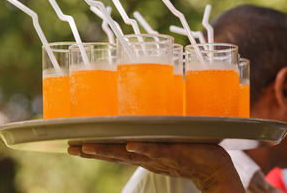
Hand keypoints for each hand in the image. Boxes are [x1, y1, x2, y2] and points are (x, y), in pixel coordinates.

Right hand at [68, 143, 243, 192]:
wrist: (215, 167)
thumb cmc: (190, 152)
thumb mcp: (166, 143)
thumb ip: (153, 136)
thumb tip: (141, 120)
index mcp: (144, 153)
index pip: (115, 150)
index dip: (95, 148)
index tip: (74, 144)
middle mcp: (148, 157)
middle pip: (116, 154)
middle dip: (93, 151)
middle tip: (71, 147)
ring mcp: (160, 156)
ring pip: (131, 154)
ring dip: (110, 151)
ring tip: (90, 147)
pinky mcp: (176, 153)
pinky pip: (158, 152)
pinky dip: (144, 150)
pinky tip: (131, 146)